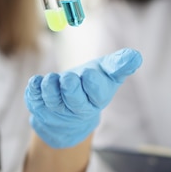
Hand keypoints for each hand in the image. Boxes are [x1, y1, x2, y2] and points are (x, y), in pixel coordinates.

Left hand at [25, 48, 142, 147]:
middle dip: (71, 87)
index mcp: (97, 98)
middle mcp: (79, 108)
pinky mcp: (40, 107)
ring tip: (52, 78)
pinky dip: (34, 88)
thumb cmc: (91, 86)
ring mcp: (58, 110)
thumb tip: (136, 56)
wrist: (70, 115)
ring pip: (53, 100)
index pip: (98, 94)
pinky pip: (34, 98)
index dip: (92, 84)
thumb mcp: (107, 74)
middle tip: (69, 76)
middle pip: (75, 101)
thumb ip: (120, 64)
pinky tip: (37, 81)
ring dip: (51, 86)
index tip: (88, 73)